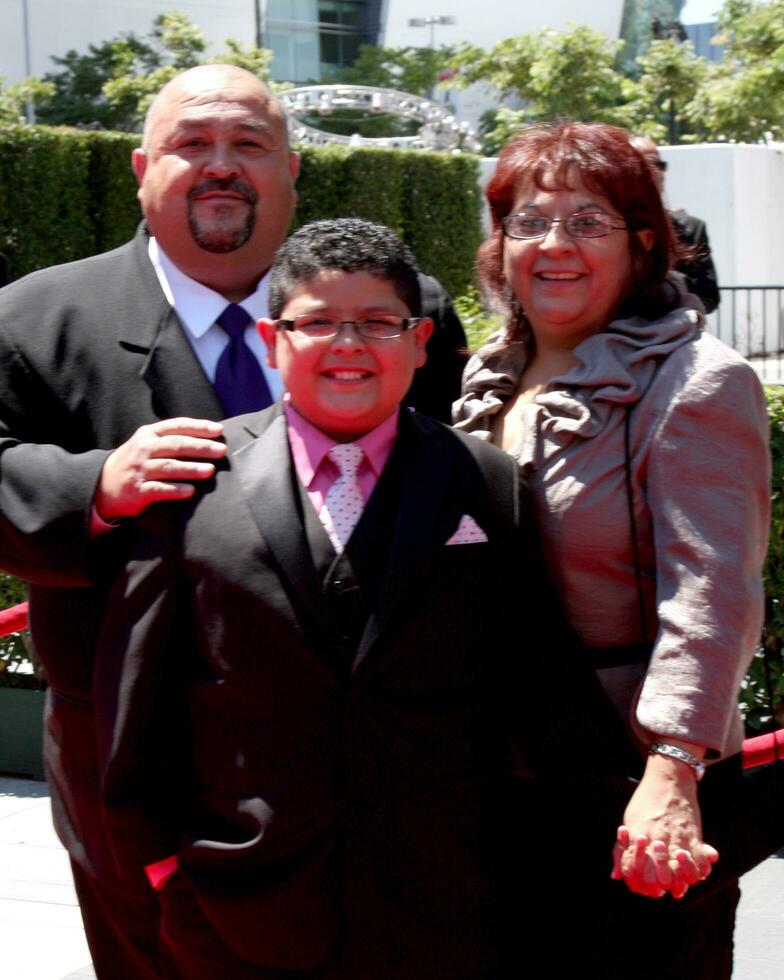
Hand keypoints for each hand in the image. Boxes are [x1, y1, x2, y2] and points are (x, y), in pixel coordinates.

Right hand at [94, 418, 225, 520]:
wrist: (102, 485)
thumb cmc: (135, 463)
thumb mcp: (147, 444)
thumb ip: (170, 439)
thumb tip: (208, 438)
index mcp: (148, 434)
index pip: (176, 426)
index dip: (198, 427)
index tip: (218, 430)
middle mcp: (144, 449)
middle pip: (176, 445)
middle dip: (200, 447)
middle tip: (221, 450)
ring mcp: (139, 469)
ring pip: (169, 466)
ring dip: (191, 468)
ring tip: (210, 471)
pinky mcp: (137, 490)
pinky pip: (159, 489)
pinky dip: (175, 490)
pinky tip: (190, 491)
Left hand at [610, 750, 718, 898]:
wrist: (667, 779)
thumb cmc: (645, 801)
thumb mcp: (630, 822)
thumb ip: (621, 850)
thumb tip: (615, 876)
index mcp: (637, 835)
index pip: (634, 872)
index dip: (638, 883)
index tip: (643, 882)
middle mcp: (657, 839)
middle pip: (657, 878)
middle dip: (658, 885)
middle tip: (661, 884)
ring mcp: (677, 839)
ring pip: (681, 875)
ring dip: (679, 880)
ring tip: (677, 878)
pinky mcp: (694, 836)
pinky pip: (701, 865)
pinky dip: (698, 872)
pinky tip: (692, 870)